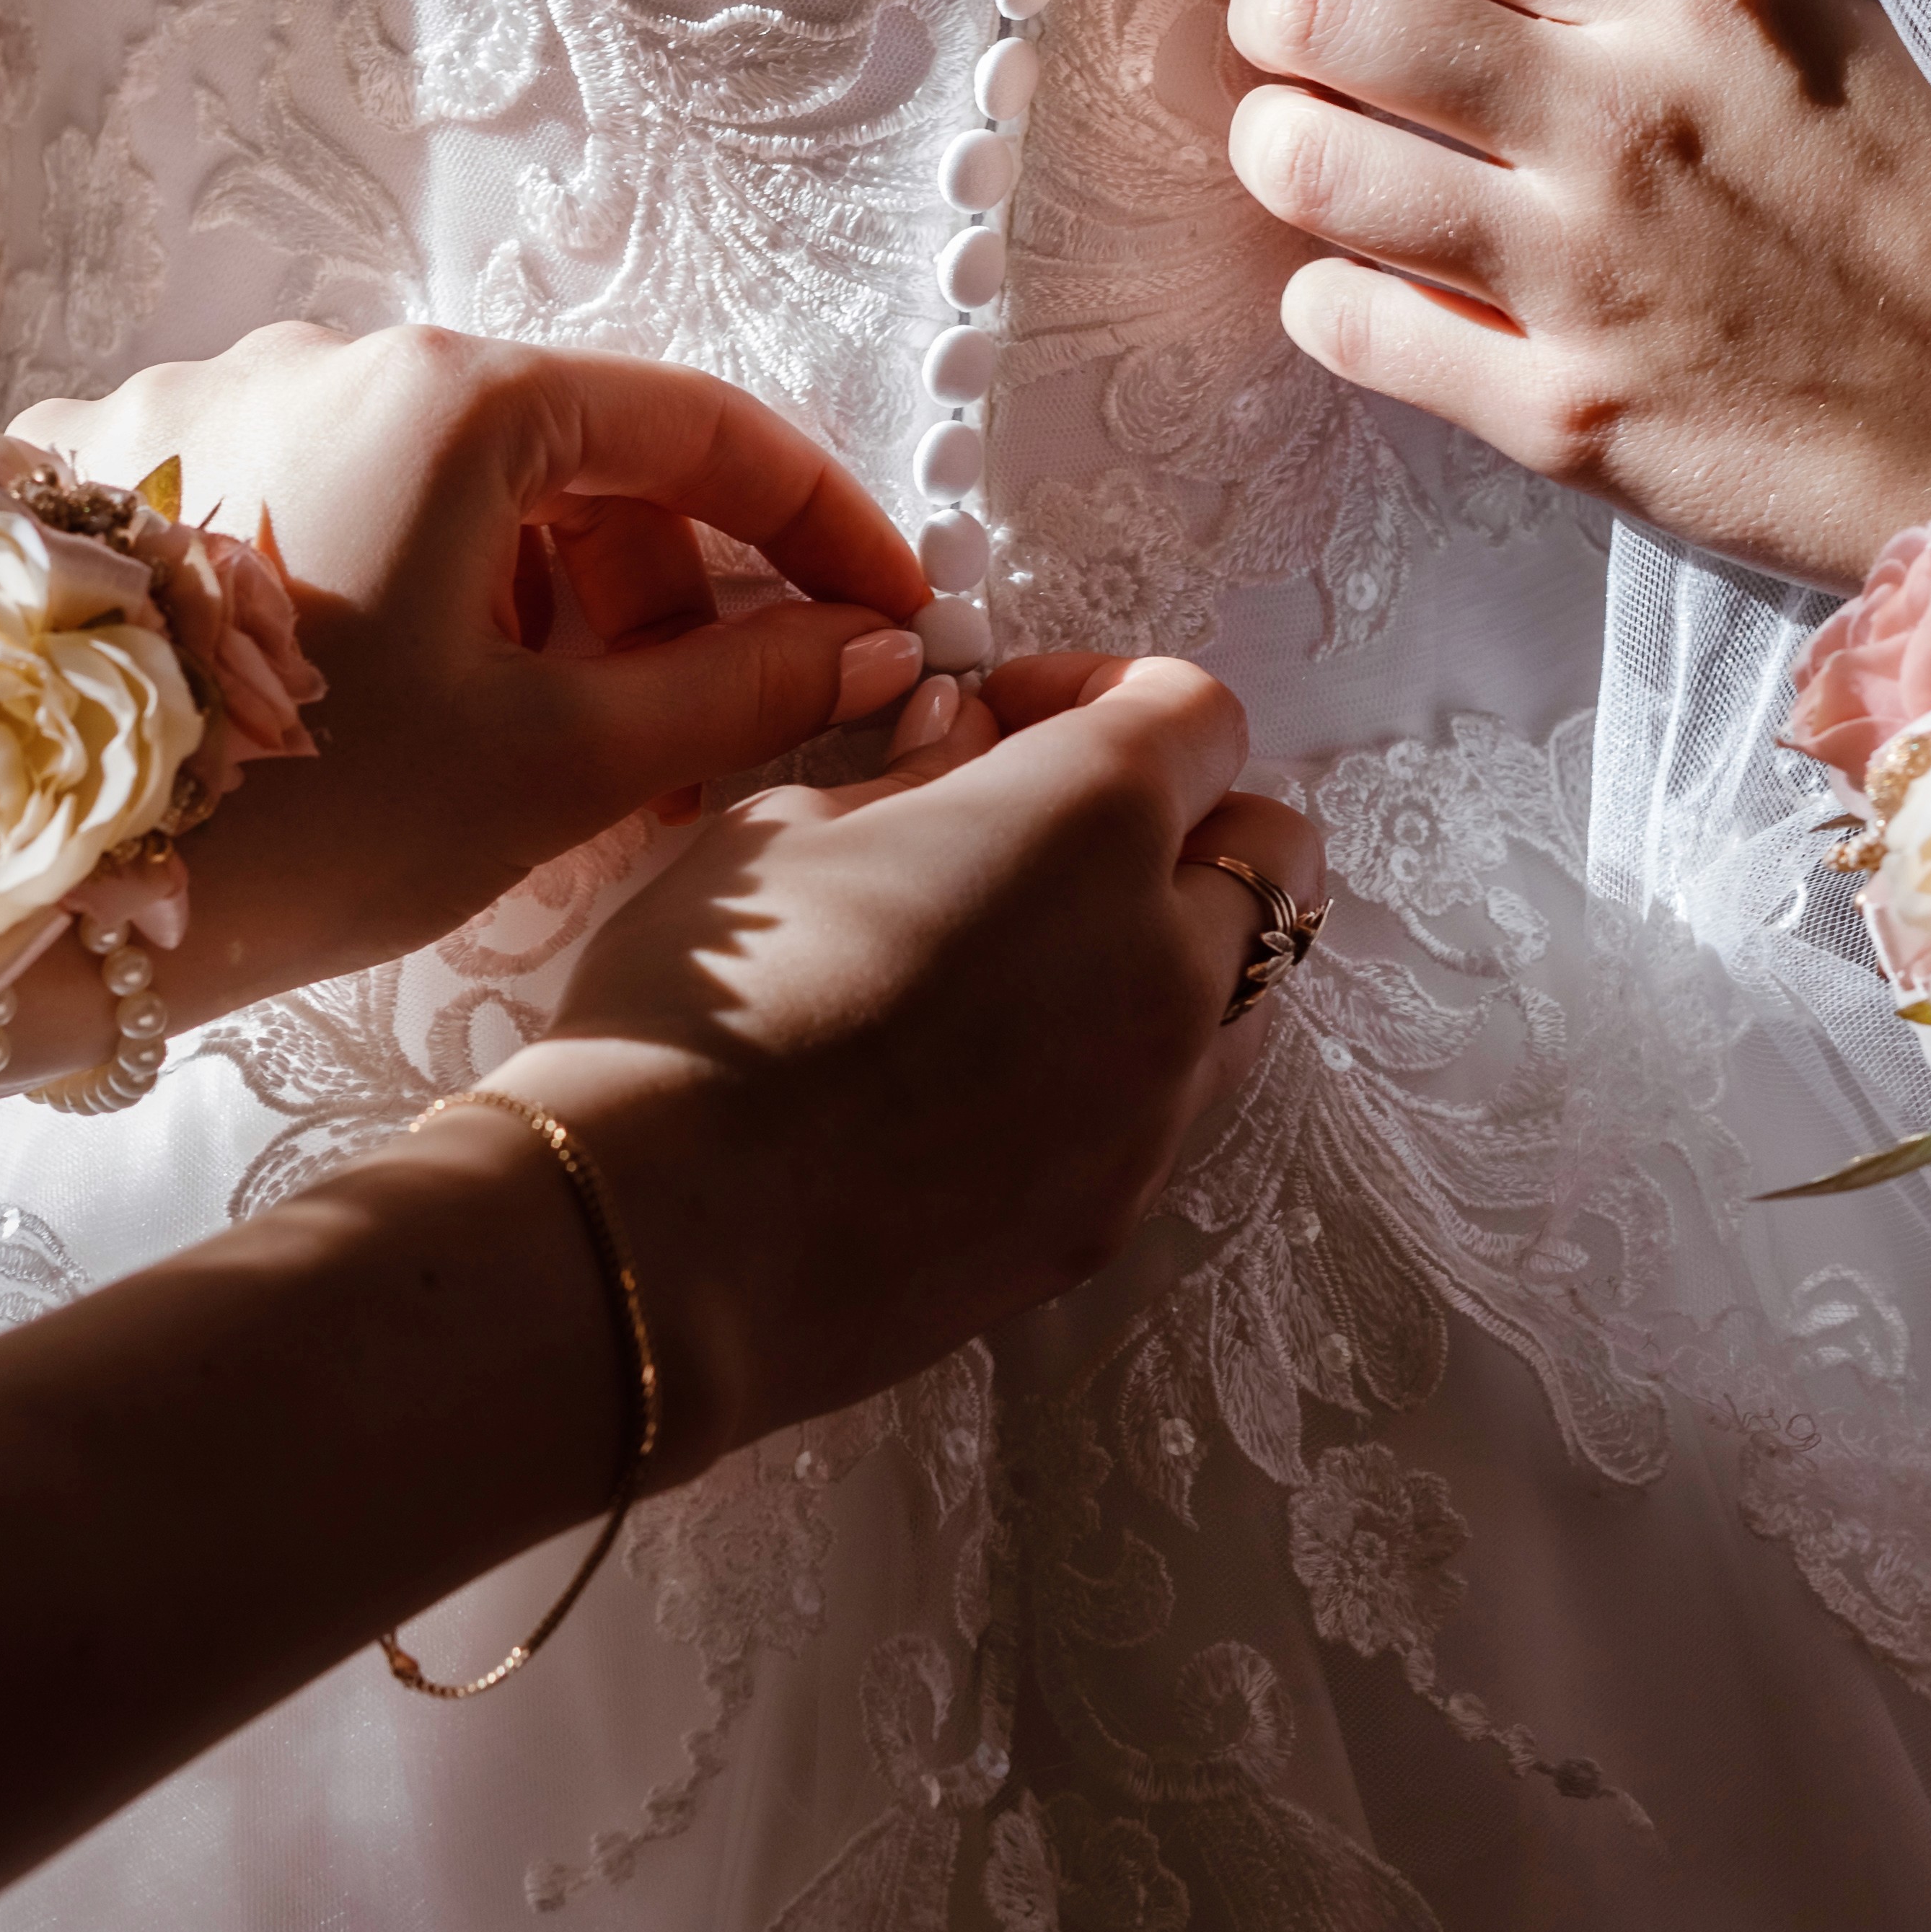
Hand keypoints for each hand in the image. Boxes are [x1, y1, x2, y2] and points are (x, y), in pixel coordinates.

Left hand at [12, 325, 932, 980]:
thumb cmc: (293, 825)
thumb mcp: (552, 765)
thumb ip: (736, 688)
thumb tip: (862, 646)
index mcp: (454, 397)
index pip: (703, 426)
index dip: (820, 526)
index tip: (887, 613)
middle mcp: (322, 357)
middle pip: (564, 457)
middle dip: (661, 593)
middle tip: (703, 745)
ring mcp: (198, 408)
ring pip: (430, 490)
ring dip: (526, 607)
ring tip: (538, 757)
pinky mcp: (101, 484)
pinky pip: (306, 514)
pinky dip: (390, 599)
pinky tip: (388, 723)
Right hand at [495, 653, 1327, 1464]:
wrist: (660, 1241)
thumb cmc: (705, 1002)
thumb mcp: (791, 827)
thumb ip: (921, 771)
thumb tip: (974, 743)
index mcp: (1095, 821)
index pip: (1197, 715)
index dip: (1108, 691)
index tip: (1015, 716)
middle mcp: (1166, 959)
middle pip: (1269, 852)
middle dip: (1184, 816)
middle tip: (1049, 827)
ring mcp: (1157, 1103)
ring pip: (1242, 988)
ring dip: (1172, 943)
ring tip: (1032, 954)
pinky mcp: (1117, 1210)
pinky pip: (1168, 1102)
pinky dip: (1122, 1060)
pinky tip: (994, 1071)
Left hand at [1063, 0, 1930, 595]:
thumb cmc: (1911, 203)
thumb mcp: (1794, 14)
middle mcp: (1615, 106)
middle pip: (1310, 6)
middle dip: (1269, 20)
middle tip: (1316, 52)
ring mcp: (1579, 268)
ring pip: (1297, 163)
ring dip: (1284, 156)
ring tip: (1346, 168)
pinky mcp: (1559, 416)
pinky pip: (1345, 324)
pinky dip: (1341, 301)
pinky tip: (1405, 294)